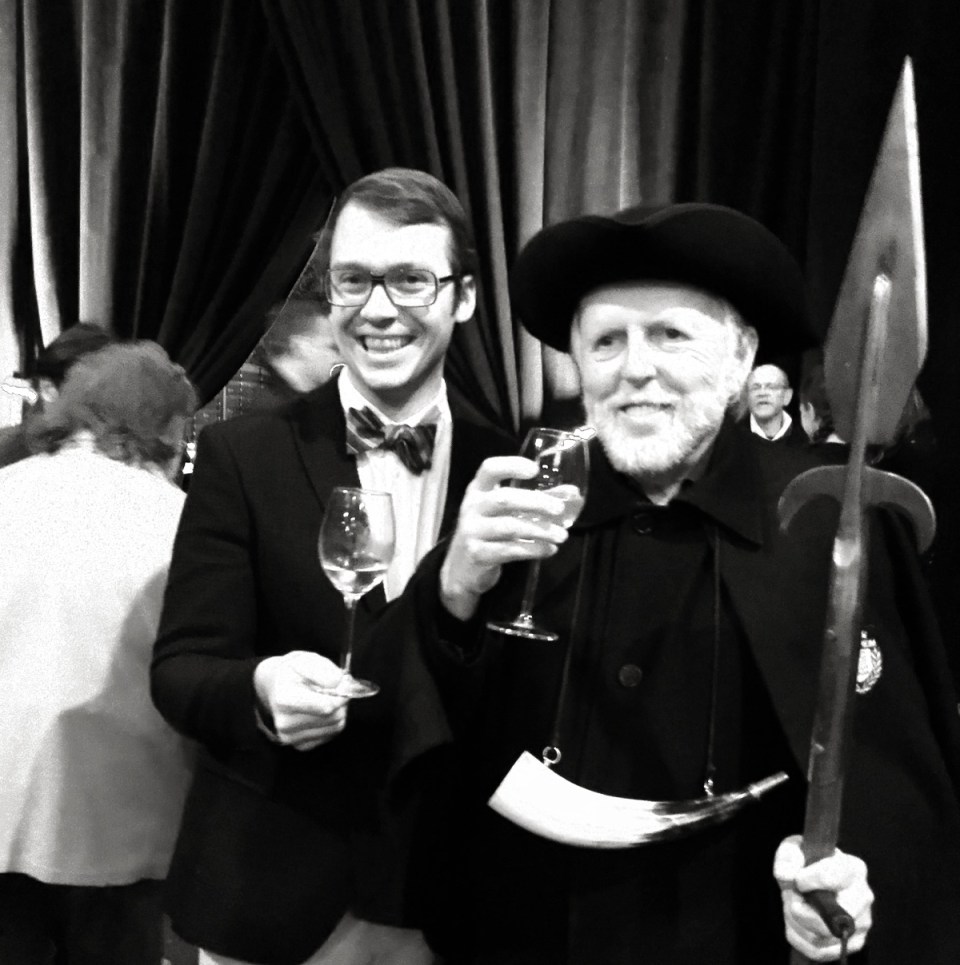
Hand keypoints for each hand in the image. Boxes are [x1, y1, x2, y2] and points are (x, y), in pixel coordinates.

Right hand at [253, 650, 348, 749]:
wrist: (275, 686)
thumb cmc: (292, 672)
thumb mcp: (306, 660)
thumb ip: (324, 670)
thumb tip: (339, 683)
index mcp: (284, 699)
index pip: (326, 707)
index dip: (342, 694)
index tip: (344, 683)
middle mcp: (285, 723)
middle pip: (334, 717)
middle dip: (342, 701)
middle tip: (337, 689)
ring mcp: (291, 738)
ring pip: (336, 727)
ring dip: (339, 711)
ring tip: (328, 698)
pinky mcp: (299, 746)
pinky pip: (331, 735)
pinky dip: (333, 722)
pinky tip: (322, 711)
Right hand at [439, 456, 568, 619]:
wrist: (461, 568)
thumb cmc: (488, 531)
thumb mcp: (504, 512)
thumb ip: (536, 500)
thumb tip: (572, 493)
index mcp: (478, 490)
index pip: (489, 469)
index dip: (511, 465)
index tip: (535, 470)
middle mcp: (472, 507)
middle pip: (505, 498)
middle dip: (536, 502)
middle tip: (559, 510)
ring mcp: (472, 531)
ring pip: (510, 527)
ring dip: (540, 530)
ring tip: (562, 535)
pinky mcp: (478, 554)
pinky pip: (510, 550)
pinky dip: (533, 550)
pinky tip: (549, 549)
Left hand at [774, 835, 872, 960]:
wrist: (812, 883)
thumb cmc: (805, 864)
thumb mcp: (792, 851)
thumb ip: (788, 859)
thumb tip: (789, 876)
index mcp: (852, 868)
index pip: (833, 876)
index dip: (809, 880)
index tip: (798, 881)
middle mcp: (863, 897)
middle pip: (832, 916)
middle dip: (801, 910)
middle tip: (793, 900)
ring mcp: (861, 923)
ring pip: (821, 937)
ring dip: (796, 923)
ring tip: (793, 908)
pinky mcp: (852, 944)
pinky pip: (819, 951)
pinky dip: (799, 939)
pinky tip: (798, 923)